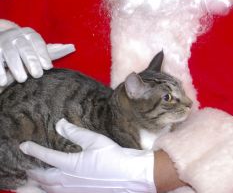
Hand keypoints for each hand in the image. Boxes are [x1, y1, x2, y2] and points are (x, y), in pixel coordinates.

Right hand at [0, 26, 74, 85]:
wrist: (0, 41)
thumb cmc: (24, 48)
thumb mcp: (37, 47)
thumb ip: (53, 49)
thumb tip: (72, 47)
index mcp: (29, 34)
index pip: (38, 43)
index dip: (43, 54)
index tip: (48, 67)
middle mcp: (16, 36)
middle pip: (25, 48)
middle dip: (31, 61)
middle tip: (38, 75)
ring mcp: (2, 42)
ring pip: (10, 54)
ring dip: (16, 67)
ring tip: (23, 79)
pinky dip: (0, 71)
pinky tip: (3, 82)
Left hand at [20, 119, 155, 192]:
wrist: (130, 176)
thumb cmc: (115, 157)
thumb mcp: (95, 140)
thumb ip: (75, 133)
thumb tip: (60, 124)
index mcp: (70, 165)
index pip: (45, 157)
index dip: (33, 150)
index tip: (24, 146)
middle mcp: (67, 180)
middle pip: (41, 178)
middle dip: (32, 172)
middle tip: (26, 166)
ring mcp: (72, 191)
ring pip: (48, 189)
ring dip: (38, 183)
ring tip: (34, 178)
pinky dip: (50, 190)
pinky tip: (53, 187)